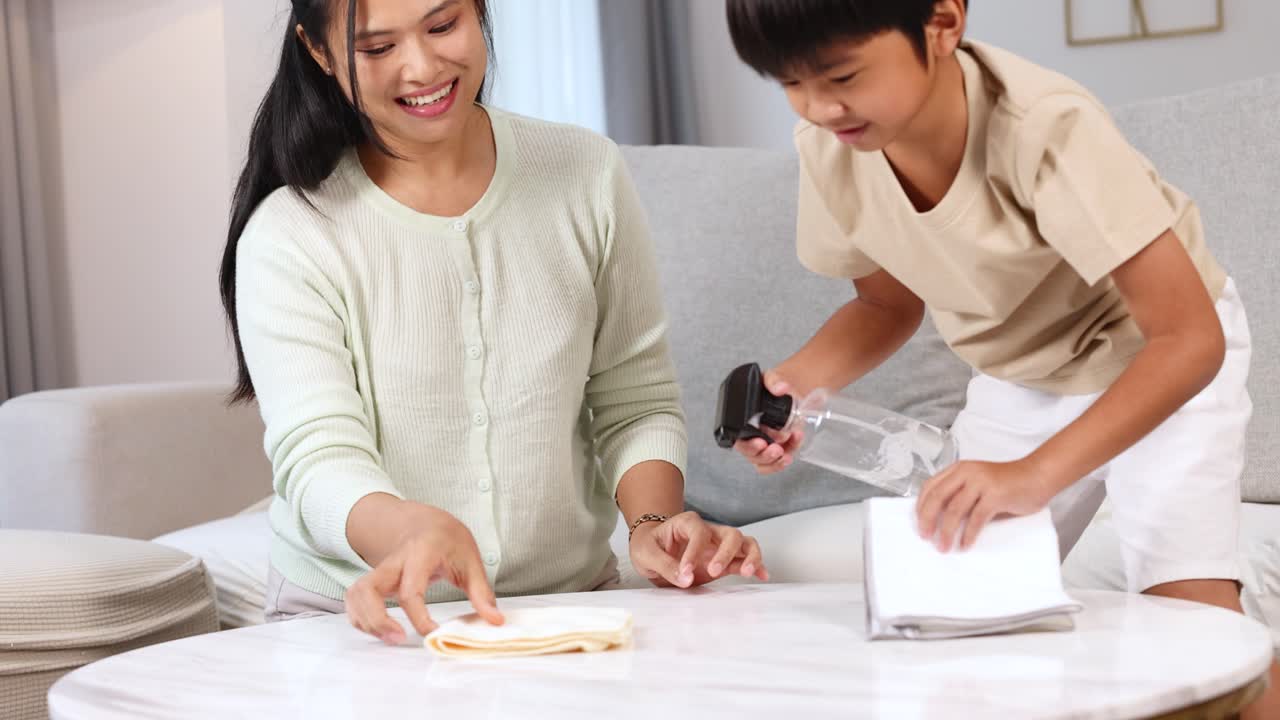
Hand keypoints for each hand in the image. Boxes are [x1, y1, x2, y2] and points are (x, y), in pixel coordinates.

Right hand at [345, 505, 503, 644]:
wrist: (425, 521)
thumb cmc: (449, 540)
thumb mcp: (471, 560)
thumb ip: (481, 593)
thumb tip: (494, 621)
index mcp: (420, 553)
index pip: (411, 590)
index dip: (419, 617)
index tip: (434, 634)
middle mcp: (393, 561)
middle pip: (368, 590)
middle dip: (377, 619)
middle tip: (399, 639)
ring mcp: (379, 570)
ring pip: (355, 595)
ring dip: (366, 621)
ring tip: (391, 638)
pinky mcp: (373, 580)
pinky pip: (354, 600)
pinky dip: (360, 618)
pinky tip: (381, 630)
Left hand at [629, 511, 768, 587]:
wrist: (651, 551)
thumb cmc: (648, 545)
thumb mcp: (645, 553)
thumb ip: (664, 564)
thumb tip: (685, 578)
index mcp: (687, 523)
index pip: (698, 533)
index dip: (694, 552)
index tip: (685, 572)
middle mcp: (708, 531)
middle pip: (730, 534)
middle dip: (726, 553)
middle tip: (713, 571)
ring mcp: (718, 546)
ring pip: (745, 543)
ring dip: (750, 557)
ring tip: (748, 572)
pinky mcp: (724, 561)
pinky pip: (745, 560)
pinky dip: (756, 566)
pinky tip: (762, 576)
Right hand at [732, 369, 803, 474]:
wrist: (787, 392)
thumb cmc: (772, 387)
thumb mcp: (770, 378)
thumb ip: (773, 380)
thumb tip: (781, 387)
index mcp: (742, 421)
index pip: (738, 439)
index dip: (748, 445)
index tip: (760, 442)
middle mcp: (750, 435)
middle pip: (750, 454)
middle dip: (763, 455)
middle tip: (775, 448)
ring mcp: (763, 444)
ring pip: (762, 463)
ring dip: (774, 462)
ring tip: (785, 453)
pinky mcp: (776, 449)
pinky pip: (775, 463)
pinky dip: (783, 462)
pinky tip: (791, 452)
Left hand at [914, 459, 1056, 551]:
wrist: (1037, 476)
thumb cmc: (1009, 483)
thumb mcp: (978, 484)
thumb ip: (961, 495)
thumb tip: (940, 520)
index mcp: (959, 469)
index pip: (931, 486)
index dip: (921, 506)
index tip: (919, 523)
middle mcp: (967, 473)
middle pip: (937, 497)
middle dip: (927, 519)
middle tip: (925, 536)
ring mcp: (981, 483)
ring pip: (954, 510)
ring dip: (946, 531)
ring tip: (944, 546)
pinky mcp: (995, 495)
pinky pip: (976, 518)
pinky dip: (968, 534)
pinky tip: (965, 544)